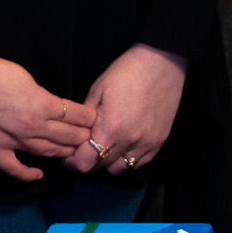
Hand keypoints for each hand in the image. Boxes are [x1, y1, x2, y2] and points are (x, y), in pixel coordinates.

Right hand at [0, 50, 95, 183]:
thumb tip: (50, 106)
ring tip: (72, 152)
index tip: (92, 119)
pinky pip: (15, 169)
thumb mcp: (25, 77)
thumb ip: (41, 96)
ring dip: (63, 153)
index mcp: (42, 104)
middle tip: (88, 138)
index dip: (88, 118)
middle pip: (67, 137)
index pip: (77, 116)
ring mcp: (12, 141)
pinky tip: (39, 174)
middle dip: (81, 137)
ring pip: (47, 153)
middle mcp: (32, 126)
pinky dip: (29, 174)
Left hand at [76, 44, 187, 176]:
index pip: (84, 163)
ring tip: (106, 146)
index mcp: (110, 129)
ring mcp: (146, 144)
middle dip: (88, 159)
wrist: (162, 63)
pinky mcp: (159, 142)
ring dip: (108, 162)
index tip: (69, 153)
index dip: (72, 161)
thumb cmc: (126, 72)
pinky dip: (128, 160)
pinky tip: (123, 146)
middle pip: (100, 167)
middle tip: (84, 147)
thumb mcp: (97, 90)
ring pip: (119, 170)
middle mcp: (129, 142)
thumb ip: (85, 117)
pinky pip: (139, 163)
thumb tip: (77, 134)